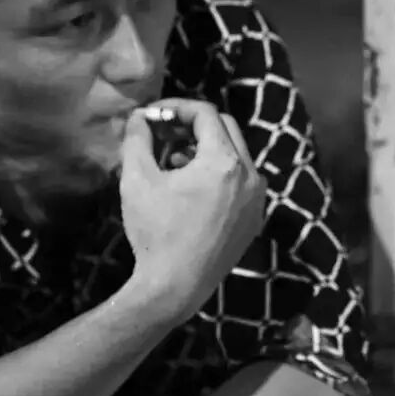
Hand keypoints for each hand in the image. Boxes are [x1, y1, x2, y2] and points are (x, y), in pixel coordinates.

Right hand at [118, 99, 266, 320]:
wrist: (175, 287)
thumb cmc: (155, 232)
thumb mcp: (137, 179)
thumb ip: (138, 139)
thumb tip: (140, 117)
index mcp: (224, 161)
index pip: (205, 113)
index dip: (176, 107)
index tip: (153, 116)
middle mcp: (250, 175)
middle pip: (225, 129)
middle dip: (193, 125)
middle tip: (165, 133)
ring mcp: (257, 199)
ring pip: (235, 155)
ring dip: (206, 149)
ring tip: (174, 161)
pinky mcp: (255, 219)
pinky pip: (241, 182)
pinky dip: (219, 174)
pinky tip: (192, 188)